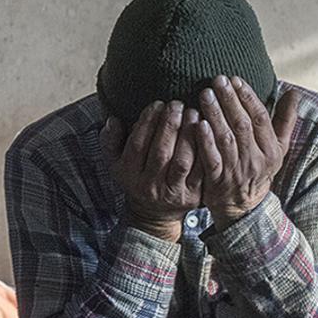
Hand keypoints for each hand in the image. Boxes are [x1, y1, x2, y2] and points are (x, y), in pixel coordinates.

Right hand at [101, 101, 203, 240]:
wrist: (154, 214)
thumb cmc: (136, 177)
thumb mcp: (115, 161)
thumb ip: (110, 139)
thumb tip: (113, 119)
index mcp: (129, 174)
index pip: (137, 144)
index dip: (147, 122)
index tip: (157, 103)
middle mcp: (149, 186)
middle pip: (160, 152)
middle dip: (170, 125)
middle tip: (177, 104)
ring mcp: (172, 192)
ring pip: (182, 161)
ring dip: (189, 135)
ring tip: (193, 113)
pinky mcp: (194, 196)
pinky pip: (201, 171)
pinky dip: (204, 151)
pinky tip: (207, 132)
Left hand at [194, 76, 300, 228]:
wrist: (243, 207)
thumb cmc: (258, 169)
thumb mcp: (277, 149)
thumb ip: (284, 121)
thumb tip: (293, 93)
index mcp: (272, 150)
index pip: (261, 118)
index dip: (248, 97)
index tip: (235, 79)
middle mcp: (256, 160)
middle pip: (243, 125)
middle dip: (230, 100)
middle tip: (217, 80)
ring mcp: (237, 171)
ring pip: (226, 139)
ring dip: (215, 114)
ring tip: (205, 94)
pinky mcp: (218, 180)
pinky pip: (212, 158)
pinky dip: (205, 140)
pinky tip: (198, 123)